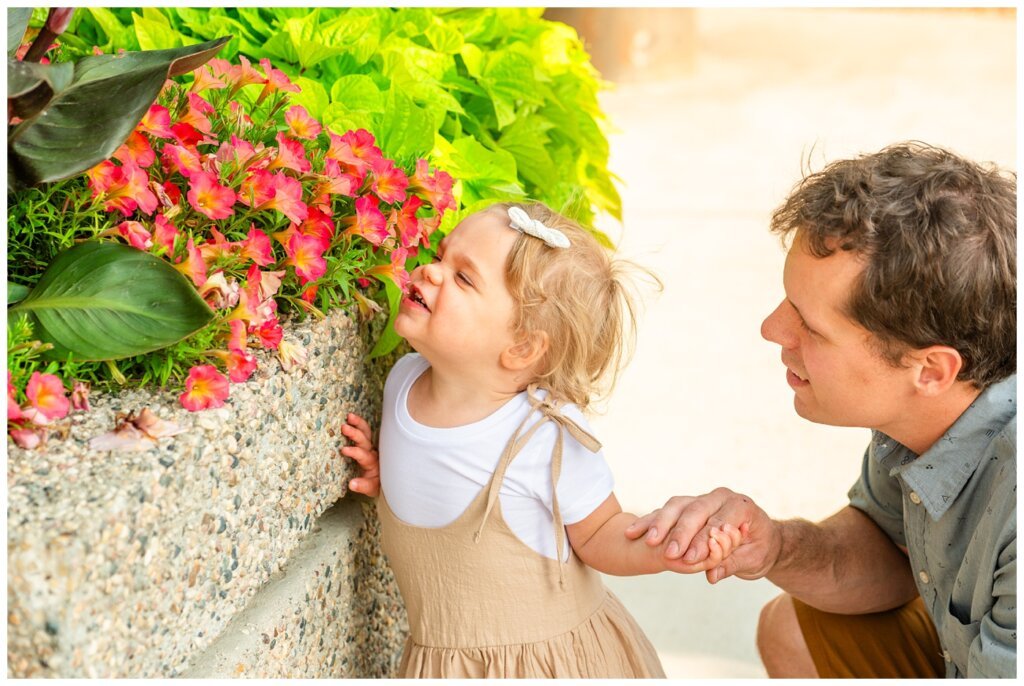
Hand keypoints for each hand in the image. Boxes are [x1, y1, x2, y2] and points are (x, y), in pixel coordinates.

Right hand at [340, 412, 379, 496]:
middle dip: (355, 433)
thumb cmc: (377, 485)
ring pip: (366, 432)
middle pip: (364, 440)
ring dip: (358, 423)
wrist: (387, 480)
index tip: (344, 450)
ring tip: (349, 416)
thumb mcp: (371, 488)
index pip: (363, 455)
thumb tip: (351, 484)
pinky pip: (365, 432)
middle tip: (344, 427)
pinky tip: (352, 417)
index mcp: (372, 463)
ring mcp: (371, 447)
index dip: (355, 452)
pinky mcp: (368, 444)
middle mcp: (372, 452)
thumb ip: (362, 486)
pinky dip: (360, 424)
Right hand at [625, 488, 781, 582]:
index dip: (704, 541)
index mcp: (740, 507)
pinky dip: (650, 521)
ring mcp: (701, 498)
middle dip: (680, 532)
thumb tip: (712, 575)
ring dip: (661, 523)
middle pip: (696, 510)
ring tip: (649, 541)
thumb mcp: (753, 560)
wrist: (759, 535)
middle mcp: (720, 497)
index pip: (719, 523)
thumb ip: (731, 564)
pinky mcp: (686, 505)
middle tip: (669, 552)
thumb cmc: (758, 548)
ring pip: (677, 505)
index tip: (689, 559)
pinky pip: (665, 511)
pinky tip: (633, 532)